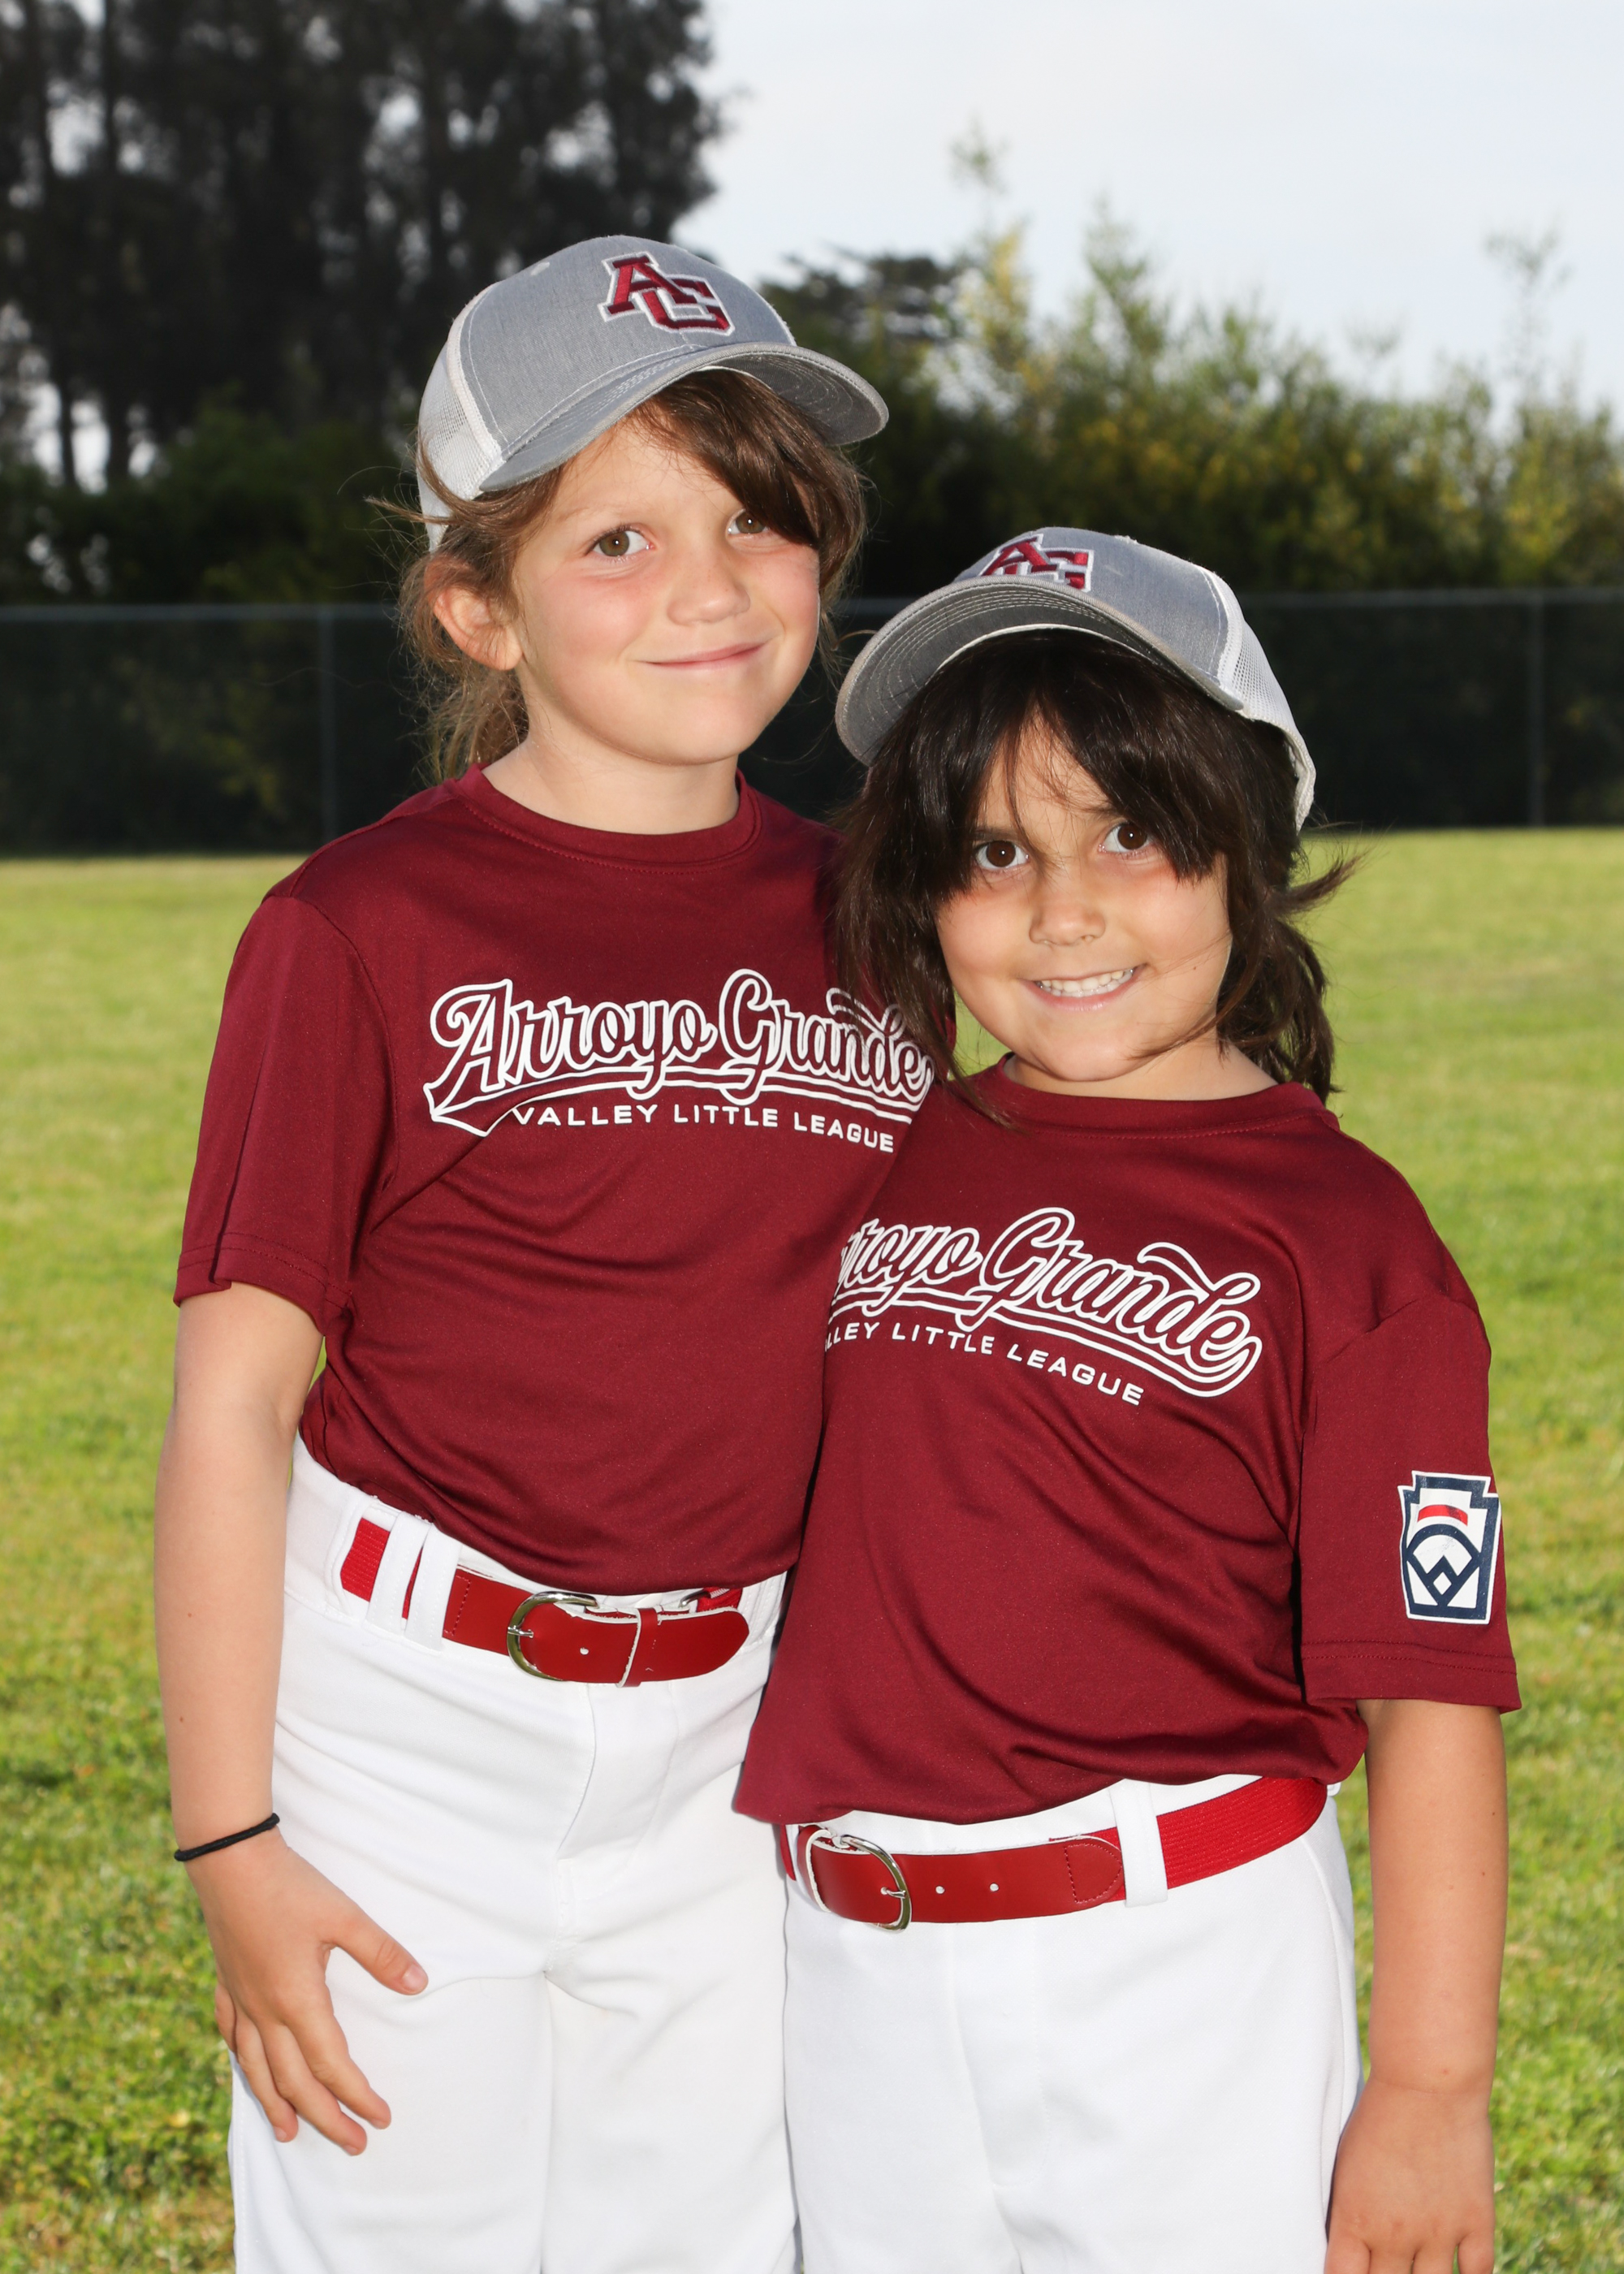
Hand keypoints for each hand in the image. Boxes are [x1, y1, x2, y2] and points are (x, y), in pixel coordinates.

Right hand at [187, 1831, 427, 2153]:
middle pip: (294, 2082)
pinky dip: (244, 2064)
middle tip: (353, 2143)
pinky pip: (232, 2038)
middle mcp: (265, 2011)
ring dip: (276, 2105)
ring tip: (289, 2134)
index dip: (358, 2096)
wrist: (230, 1860)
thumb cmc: (290, 1887)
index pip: (332, 2065)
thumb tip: (418, 1985)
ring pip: (256, 2069)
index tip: (381, 2118)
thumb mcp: (345, 1916)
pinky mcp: (226, 1983)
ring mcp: (241, 1999)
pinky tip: (249, 2071)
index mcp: (297, 2000)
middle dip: (325, 2118)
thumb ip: (381, 1954)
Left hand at [1326, 2076, 1494, 2273]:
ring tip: (1417, 2265)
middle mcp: (1396, 2235)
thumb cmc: (1377, 2114)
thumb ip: (1348, 2213)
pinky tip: (1457, 2267)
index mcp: (1355, 2219)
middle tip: (1387, 2264)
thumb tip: (1347, 2246)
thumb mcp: (1346, 2164)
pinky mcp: (1476, 2222)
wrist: (1428, 2082)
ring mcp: (1439, 2232)